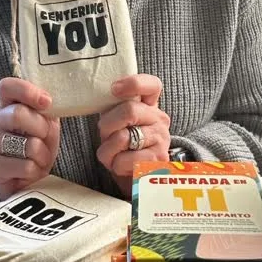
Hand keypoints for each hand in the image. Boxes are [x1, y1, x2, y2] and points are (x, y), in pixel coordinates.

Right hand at [0, 78, 59, 200]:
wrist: (23, 180)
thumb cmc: (35, 147)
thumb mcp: (45, 124)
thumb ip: (46, 110)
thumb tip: (50, 101)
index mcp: (6, 105)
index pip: (6, 86)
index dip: (28, 92)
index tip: (47, 103)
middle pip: (18, 114)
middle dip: (42, 128)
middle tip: (45, 138)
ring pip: (28, 145)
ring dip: (42, 154)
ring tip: (38, 158)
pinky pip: (25, 166)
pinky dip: (36, 170)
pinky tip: (30, 171)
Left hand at [96, 74, 170, 196]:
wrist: (135, 178)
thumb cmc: (122, 148)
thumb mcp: (117, 123)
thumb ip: (114, 108)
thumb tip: (101, 93)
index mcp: (149, 106)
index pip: (151, 85)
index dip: (133, 83)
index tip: (114, 89)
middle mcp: (159, 120)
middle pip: (129, 110)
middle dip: (107, 125)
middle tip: (106, 136)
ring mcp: (161, 140)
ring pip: (123, 137)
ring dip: (108, 149)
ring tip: (113, 154)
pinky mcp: (157, 160)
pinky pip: (125, 159)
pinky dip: (115, 165)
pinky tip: (121, 166)